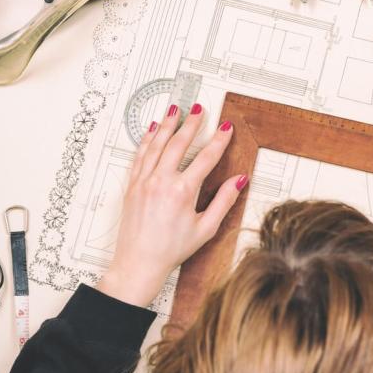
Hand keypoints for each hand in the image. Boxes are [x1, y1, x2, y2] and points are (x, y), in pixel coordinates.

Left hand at [95, 103, 246, 307]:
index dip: (219, 140)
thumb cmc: (171, 249)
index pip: (206, 157)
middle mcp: (161, 181)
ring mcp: (144, 181)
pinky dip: (147, 140)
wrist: (139, 262)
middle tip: (199, 109)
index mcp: (183, 191)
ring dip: (168, 125)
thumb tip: (239, 180)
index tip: (225, 127)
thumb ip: (224, 201)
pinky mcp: (132, 185)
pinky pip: (140, 155)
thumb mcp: (206, 228)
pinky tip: (152, 130)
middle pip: (180, 143)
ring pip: (157, 144)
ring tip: (175, 110)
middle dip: (192, 124)